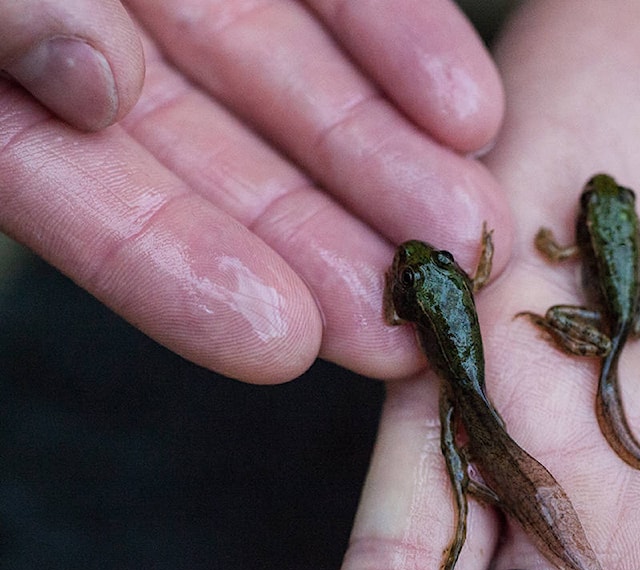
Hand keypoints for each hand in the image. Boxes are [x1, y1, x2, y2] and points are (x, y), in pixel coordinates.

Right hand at [0, 0, 510, 382]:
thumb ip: (5, 12)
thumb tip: (89, 86)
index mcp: (6, 75)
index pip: (79, 190)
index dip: (178, 272)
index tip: (283, 344)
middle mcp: (93, 29)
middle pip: (207, 154)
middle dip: (314, 239)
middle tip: (409, 326)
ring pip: (286, 78)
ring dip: (383, 162)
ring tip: (468, 238)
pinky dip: (402, 39)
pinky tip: (471, 113)